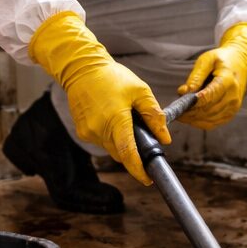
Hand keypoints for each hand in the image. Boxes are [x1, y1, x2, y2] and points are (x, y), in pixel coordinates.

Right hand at [30, 12, 170, 184]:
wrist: (81, 69)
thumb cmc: (111, 77)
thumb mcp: (140, 91)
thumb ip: (154, 115)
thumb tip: (165, 138)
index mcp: (116, 120)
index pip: (128, 153)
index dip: (139, 170)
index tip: (147, 179)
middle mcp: (99, 130)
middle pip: (121, 153)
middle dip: (133, 150)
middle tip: (142, 133)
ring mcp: (89, 133)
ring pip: (111, 148)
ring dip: (121, 141)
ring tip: (123, 118)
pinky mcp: (83, 132)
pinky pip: (102, 141)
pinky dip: (110, 135)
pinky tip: (110, 117)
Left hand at [177, 23, 246, 129]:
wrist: (240, 64)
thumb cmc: (221, 60)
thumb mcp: (207, 59)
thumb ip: (196, 76)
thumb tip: (184, 91)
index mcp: (228, 81)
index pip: (209, 96)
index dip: (194, 102)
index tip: (180, 103)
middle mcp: (233, 96)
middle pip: (208, 110)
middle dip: (190, 111)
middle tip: (176, 109)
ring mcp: (233, 107)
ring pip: (209, 119)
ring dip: (192, 118)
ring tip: (180, 113)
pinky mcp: (230, 114)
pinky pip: (212, 124)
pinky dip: (198, 122)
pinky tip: (190, 117)